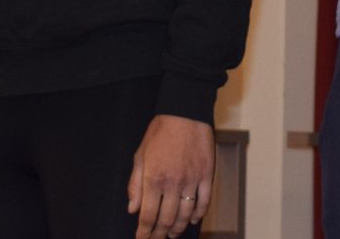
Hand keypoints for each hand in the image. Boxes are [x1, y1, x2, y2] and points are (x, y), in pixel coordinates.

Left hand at [128, 113, 213, 238]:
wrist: (185, 112)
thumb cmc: (160, 132)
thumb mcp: (140, 156)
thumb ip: (135, 184)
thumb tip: (132, 208)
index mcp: (153, 178)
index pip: (148, 215)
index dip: (144, 232)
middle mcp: (173, 182)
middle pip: (166, 218)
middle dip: (160, 233)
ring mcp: (192, 179)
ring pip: (186, 214)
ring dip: (178, 227)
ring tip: (173, 233)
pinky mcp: (207, 174)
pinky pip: (205, 201)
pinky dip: (199, 214)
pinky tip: (193, 220)